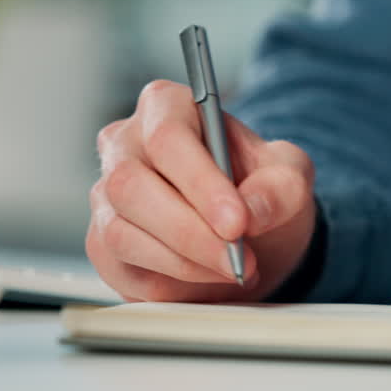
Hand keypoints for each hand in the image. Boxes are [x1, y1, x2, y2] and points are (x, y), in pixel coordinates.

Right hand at [87, 80, 316, 301]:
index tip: (237, 223)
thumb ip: (279, 188)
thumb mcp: (289, 177)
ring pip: (120, 233)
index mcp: (167, 107)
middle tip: (238, 260)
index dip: (200, 183)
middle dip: (190, 233)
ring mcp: (106, 194)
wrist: (248, 228)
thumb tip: (250, 214)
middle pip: (132, 186)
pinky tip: (207, 280)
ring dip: (182, 263)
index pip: (168, 137)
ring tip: (233, 270)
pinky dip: (169, 283)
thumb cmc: (260, 187)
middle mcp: (124, 144)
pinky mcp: (101, 241)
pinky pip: (120, 269)